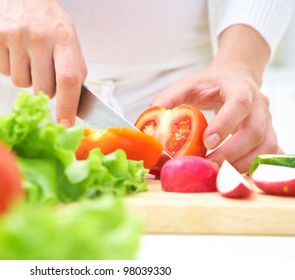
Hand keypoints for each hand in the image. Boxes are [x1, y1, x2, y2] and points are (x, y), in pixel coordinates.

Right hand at [0, 0, 86, 126]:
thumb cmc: (47, 19)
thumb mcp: (69, 37)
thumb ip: (75, 68)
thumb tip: (75, 101)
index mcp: (63, 38)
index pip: (68, 79)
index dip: (67, 105)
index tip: (65, 122)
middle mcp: (39, 37)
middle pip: (43, 89)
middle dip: (45, 89)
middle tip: (44, 70)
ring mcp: (15, 37)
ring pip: (21, 84)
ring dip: (26, 78)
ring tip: (29, 56)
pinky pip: (4, 72)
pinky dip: (11, 68)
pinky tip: (15, 52)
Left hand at [151, 62, 280, 172]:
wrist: (235, 78)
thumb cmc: (210, 84)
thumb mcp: (188, 85)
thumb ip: (168, 99)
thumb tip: (151, 117)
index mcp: (239, 88)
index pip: (239, 104)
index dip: (225, 124)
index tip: (207, 142)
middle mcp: (259, 105)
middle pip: (254, 131)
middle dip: (230, 153)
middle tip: (207, 166)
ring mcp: (267, 121)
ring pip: (264, 147)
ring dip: (240, 164)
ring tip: (215, 173)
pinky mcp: (268, 134)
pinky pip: (265, 154)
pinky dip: (249, 166)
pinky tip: (229, 172)